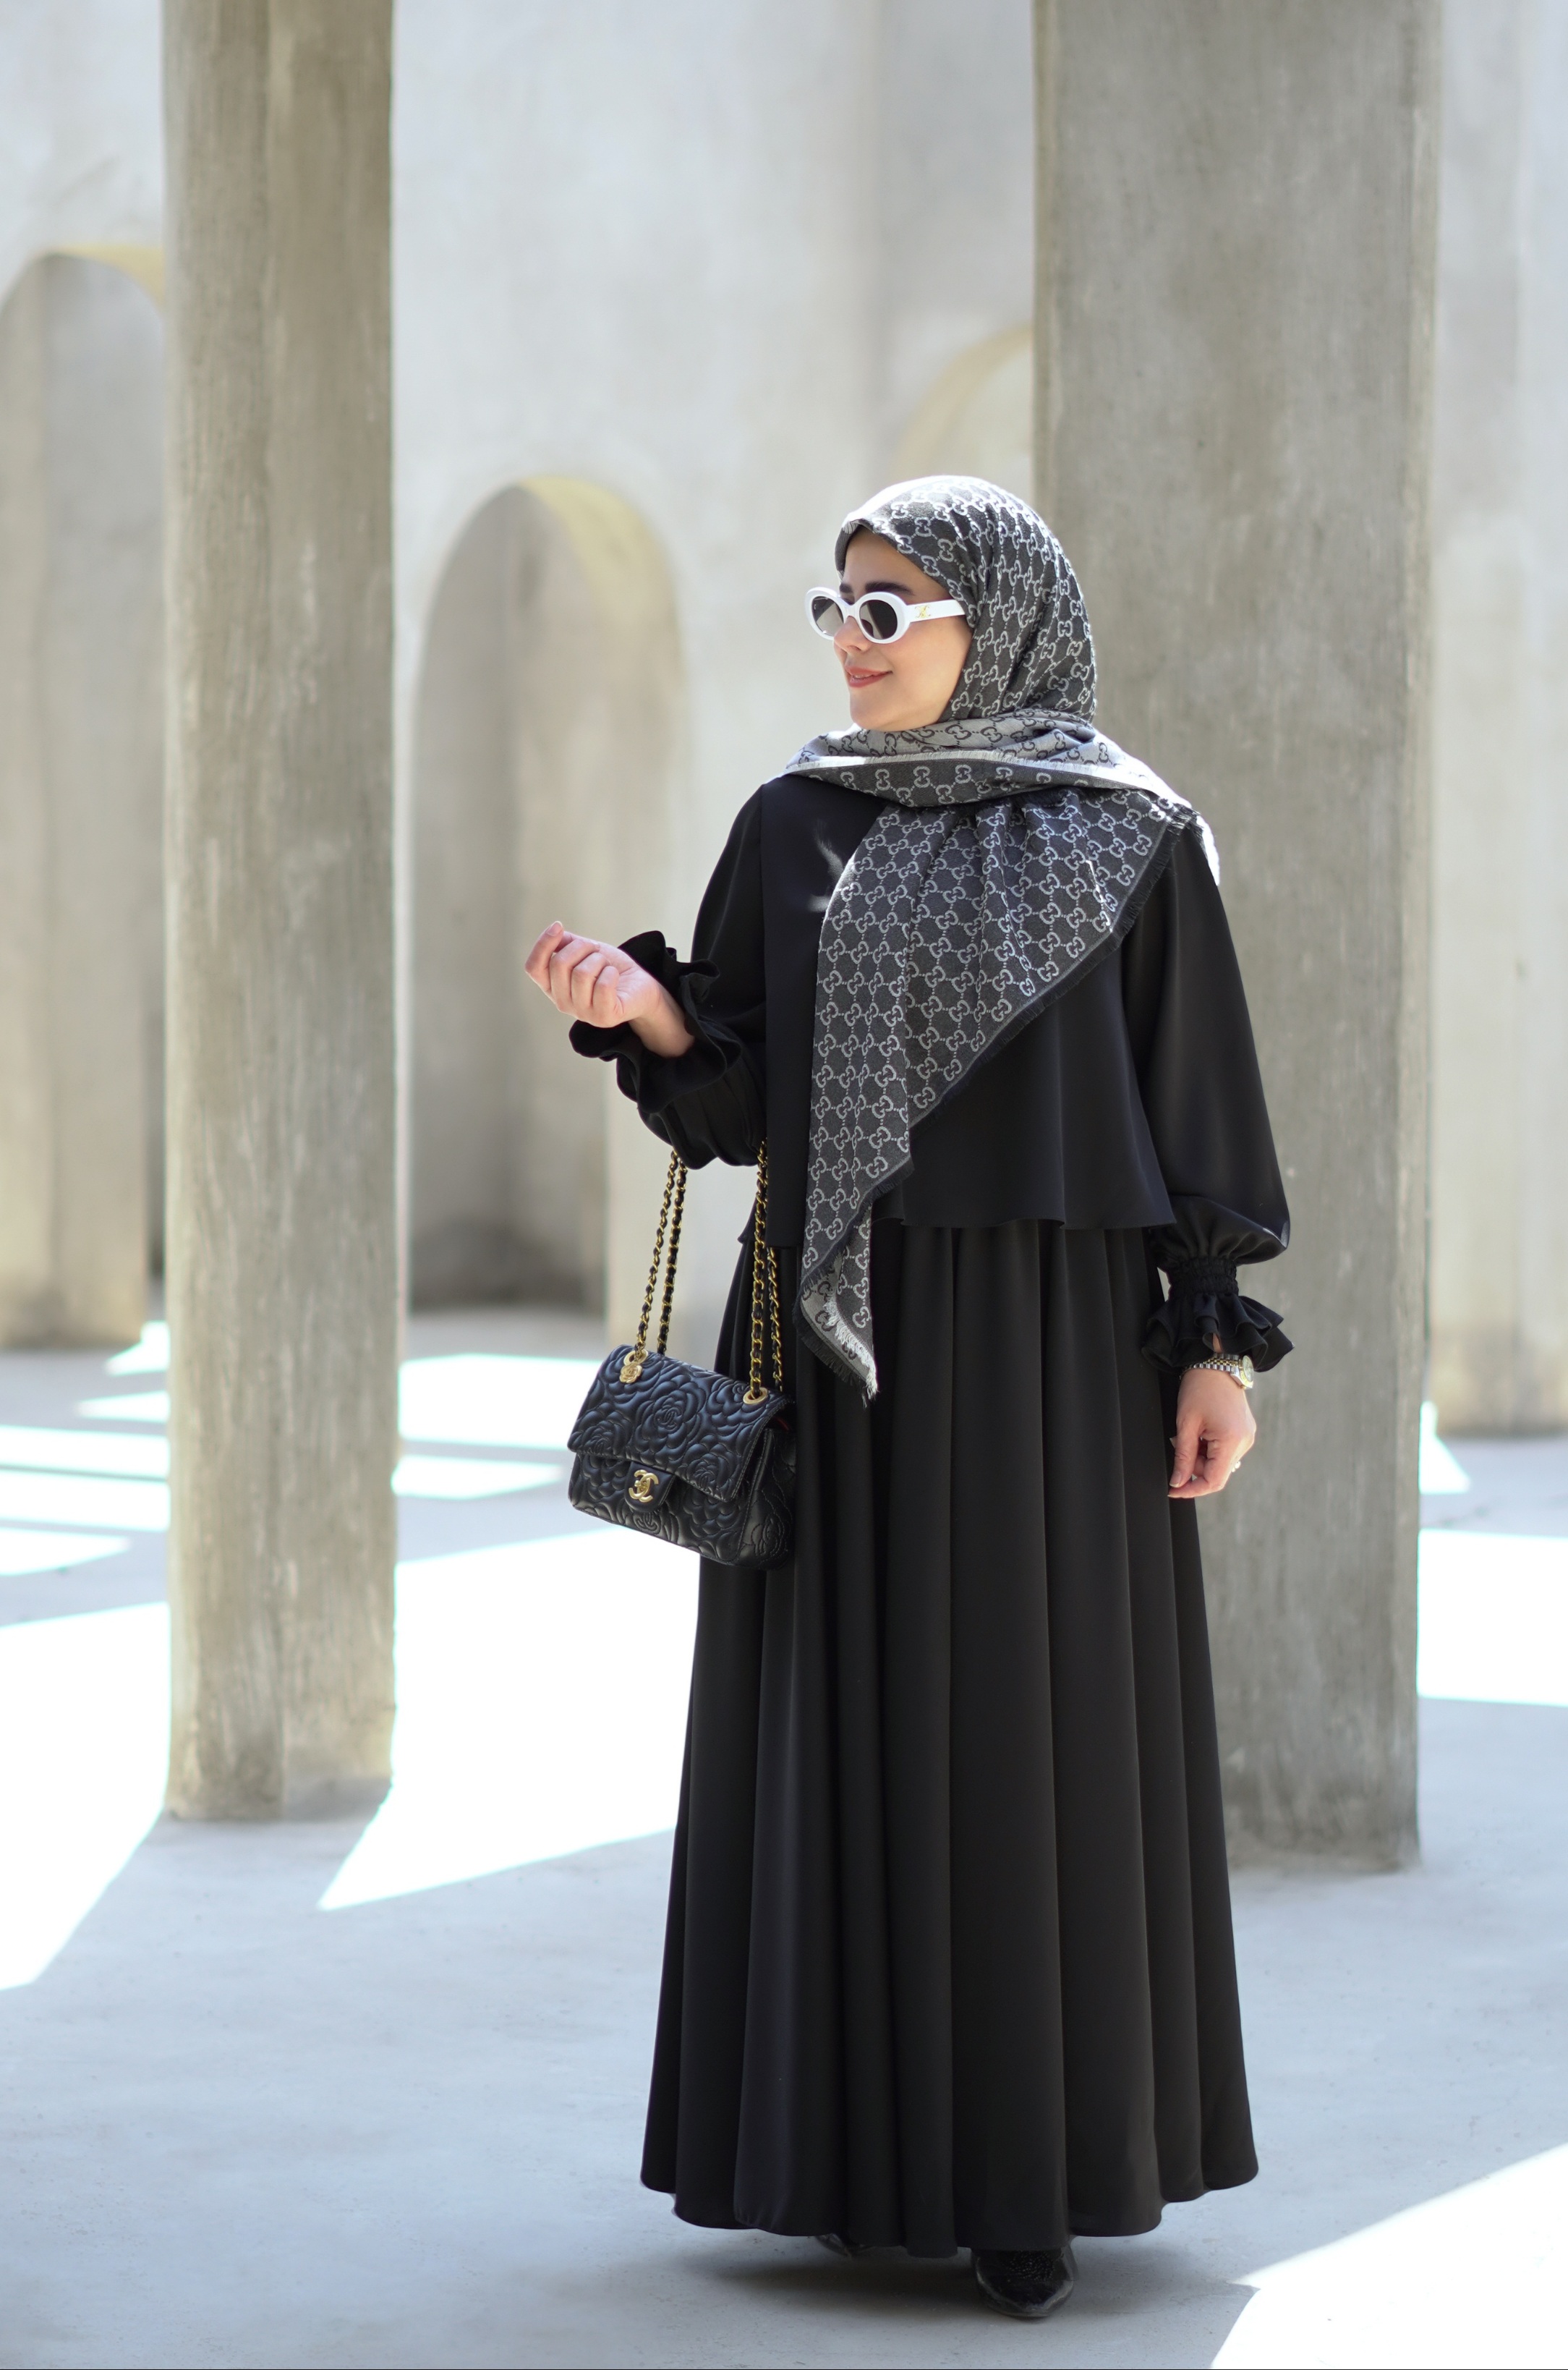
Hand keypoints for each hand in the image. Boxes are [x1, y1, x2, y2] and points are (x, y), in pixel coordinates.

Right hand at [524, 922, 693, 1055]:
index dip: (542, 944)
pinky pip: (602, 986)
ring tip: (607, 967)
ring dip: (599, 961)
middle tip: (596, 952)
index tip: (558, 926)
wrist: (641, 986)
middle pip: (559, 965)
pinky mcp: (604, 1017)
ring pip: (582, 973)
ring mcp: (583, 1013)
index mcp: (553, 987)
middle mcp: (563, 1003)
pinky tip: (615, 976)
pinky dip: (612, 973)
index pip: (534, 967)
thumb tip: (555, 932)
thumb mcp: (586, 951)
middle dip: (581, 948)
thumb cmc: (610, 968)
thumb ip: (566, 943)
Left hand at [1169, 1366, 1256, 1498]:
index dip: (1192, 1489)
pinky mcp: (1245, 1433)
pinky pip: (1225, 1452)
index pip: (1214, 1481)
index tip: (1174, 1489)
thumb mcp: (1186, 1424)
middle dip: (1194, 1467)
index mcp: (1232, 1440)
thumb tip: (1178, 1482)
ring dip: (1201, 1457)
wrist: (1216, 1363)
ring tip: (1190, 1433)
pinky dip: (1209, 1449)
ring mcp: (1247, 1438)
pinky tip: (1201, 1432)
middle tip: (1178, 1444)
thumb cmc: (1200, 1388)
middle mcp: (1244, 1443)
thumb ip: (1183, 1457)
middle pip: (1216, 1473)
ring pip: (1220, 1463)